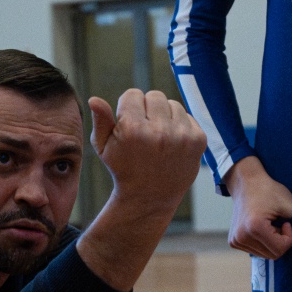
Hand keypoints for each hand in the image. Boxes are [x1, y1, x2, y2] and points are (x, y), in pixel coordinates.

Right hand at [89, 89, 205, 218]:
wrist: (150, 197)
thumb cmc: (123, 169)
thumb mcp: (104, 148)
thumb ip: (100, 121)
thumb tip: (94, 99)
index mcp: (132, 130)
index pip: (133, 94)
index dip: (128, 108)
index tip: (129, 126)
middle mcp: (158, 131)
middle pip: (154, 95)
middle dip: (148, 109)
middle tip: (145, 132)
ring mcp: (181, 136)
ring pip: (172, 104)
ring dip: (165, 117)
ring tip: (158, 139)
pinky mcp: (198, 140)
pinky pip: (188, 116)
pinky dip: (180, 126)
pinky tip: (172, 144)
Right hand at [225, 156, 291, 258]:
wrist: (246, 183)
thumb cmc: (269, 191)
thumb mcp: (291, 205)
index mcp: (254, 228)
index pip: (279, 249)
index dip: (289, 238)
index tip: (287, 223)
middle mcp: (241, 237)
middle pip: (271, 255)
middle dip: (280, 242)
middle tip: (280, 225)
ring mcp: (236, 241)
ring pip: (263, 255)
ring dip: (271, 242)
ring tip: (270, 226)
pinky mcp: (233, 242)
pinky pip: (255, 251)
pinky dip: (262, 243)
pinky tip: (261, 229)